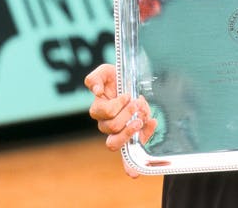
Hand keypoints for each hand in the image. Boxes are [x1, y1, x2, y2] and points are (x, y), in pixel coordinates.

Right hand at [84, 63, 156, 177]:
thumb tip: (97, 91)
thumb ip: (96, 78)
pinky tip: (140, 165)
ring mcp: (118, 133)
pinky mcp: (131, 139)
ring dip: (131, 130)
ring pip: (115, 143)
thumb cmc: (117, 77)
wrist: (133, 82)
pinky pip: (126, 158)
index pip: (103, 114)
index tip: (127, 95)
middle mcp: (106, 124)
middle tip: (137, 104)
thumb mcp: (106, 71)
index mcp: (99, 110)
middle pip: (111, 128)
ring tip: (142, 118)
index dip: (115, 106)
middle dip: (127, 115)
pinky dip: (130, 165)